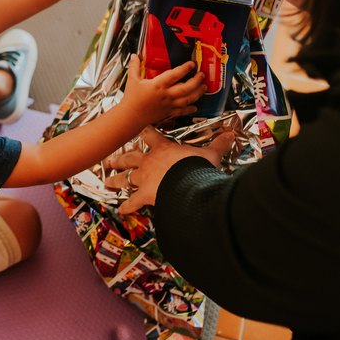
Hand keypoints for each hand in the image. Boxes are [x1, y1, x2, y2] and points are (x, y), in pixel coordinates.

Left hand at [114, 128, 234, 213]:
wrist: (189, 181)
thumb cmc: (197, 165)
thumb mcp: (210, 153)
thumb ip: (218, 144)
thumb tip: (231, 135)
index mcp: (163, 148)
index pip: (150, 135)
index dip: (144, 132)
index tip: (138, 130)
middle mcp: (149, 161)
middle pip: (130, 157)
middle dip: (119, 158)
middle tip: (110, 159)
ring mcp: (144, 178)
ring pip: (126, 177)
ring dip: (116, 179)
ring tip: (108, 181)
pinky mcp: (145, 194)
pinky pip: (133, 201)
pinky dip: (127, 206)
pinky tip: (122, 209)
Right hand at [120, 56, 205, 126]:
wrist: (131, 116)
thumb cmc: (132, 99)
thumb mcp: (132, 80)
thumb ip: (134, 67)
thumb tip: (135, 56)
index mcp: (158, 85)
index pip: (175, 75)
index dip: (185, 68)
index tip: (192, 64)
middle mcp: (166, 95)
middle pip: (186, 88)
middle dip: (197, 81)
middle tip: (202, 75)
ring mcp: (169, 105)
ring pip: (187, 100)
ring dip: (198, 93)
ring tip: (204, 87)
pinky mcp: (168, 112)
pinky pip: (182, 111)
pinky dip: (190, 109)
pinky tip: (195, 106)